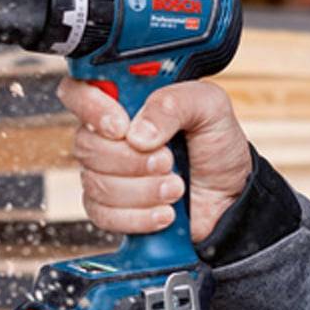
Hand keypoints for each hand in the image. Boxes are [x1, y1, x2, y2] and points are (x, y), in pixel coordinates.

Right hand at [59, 77, 251, 243]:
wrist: (231, 197)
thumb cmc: (217, 145)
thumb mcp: (209, 107)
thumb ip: (173, 104)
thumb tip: (138, 133)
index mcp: (126, 100)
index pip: (78, 91)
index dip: (90, 108)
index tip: (121, 127)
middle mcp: (110, 135)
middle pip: (86, 145)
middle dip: (131, 160)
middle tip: (168, 161)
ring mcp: (107, 173)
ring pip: (96, 183)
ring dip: (142, 190)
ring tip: (177, 187)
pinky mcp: (112, 209)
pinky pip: (103, 215)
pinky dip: (138, 217)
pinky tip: (165, 213)